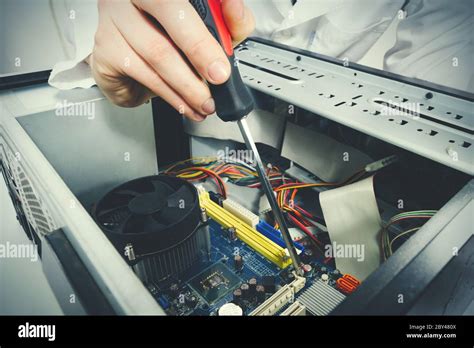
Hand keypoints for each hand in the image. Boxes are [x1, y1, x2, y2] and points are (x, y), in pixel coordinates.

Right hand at [90, 0, 254, 120]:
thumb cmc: (168, 35)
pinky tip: (183, 103)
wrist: (127, 58)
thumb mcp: (205, 25)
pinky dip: (168, 95)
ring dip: (186, 86)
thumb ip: (226, 20)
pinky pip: (142, 75)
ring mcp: (114, 19)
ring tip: (204, 101)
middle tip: (218, 78)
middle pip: (169, 17)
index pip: (182, 0)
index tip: (223, 57)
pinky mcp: (105, 49)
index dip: (206, 26)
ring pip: (157, 54)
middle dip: (199, 54)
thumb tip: (236, 11)